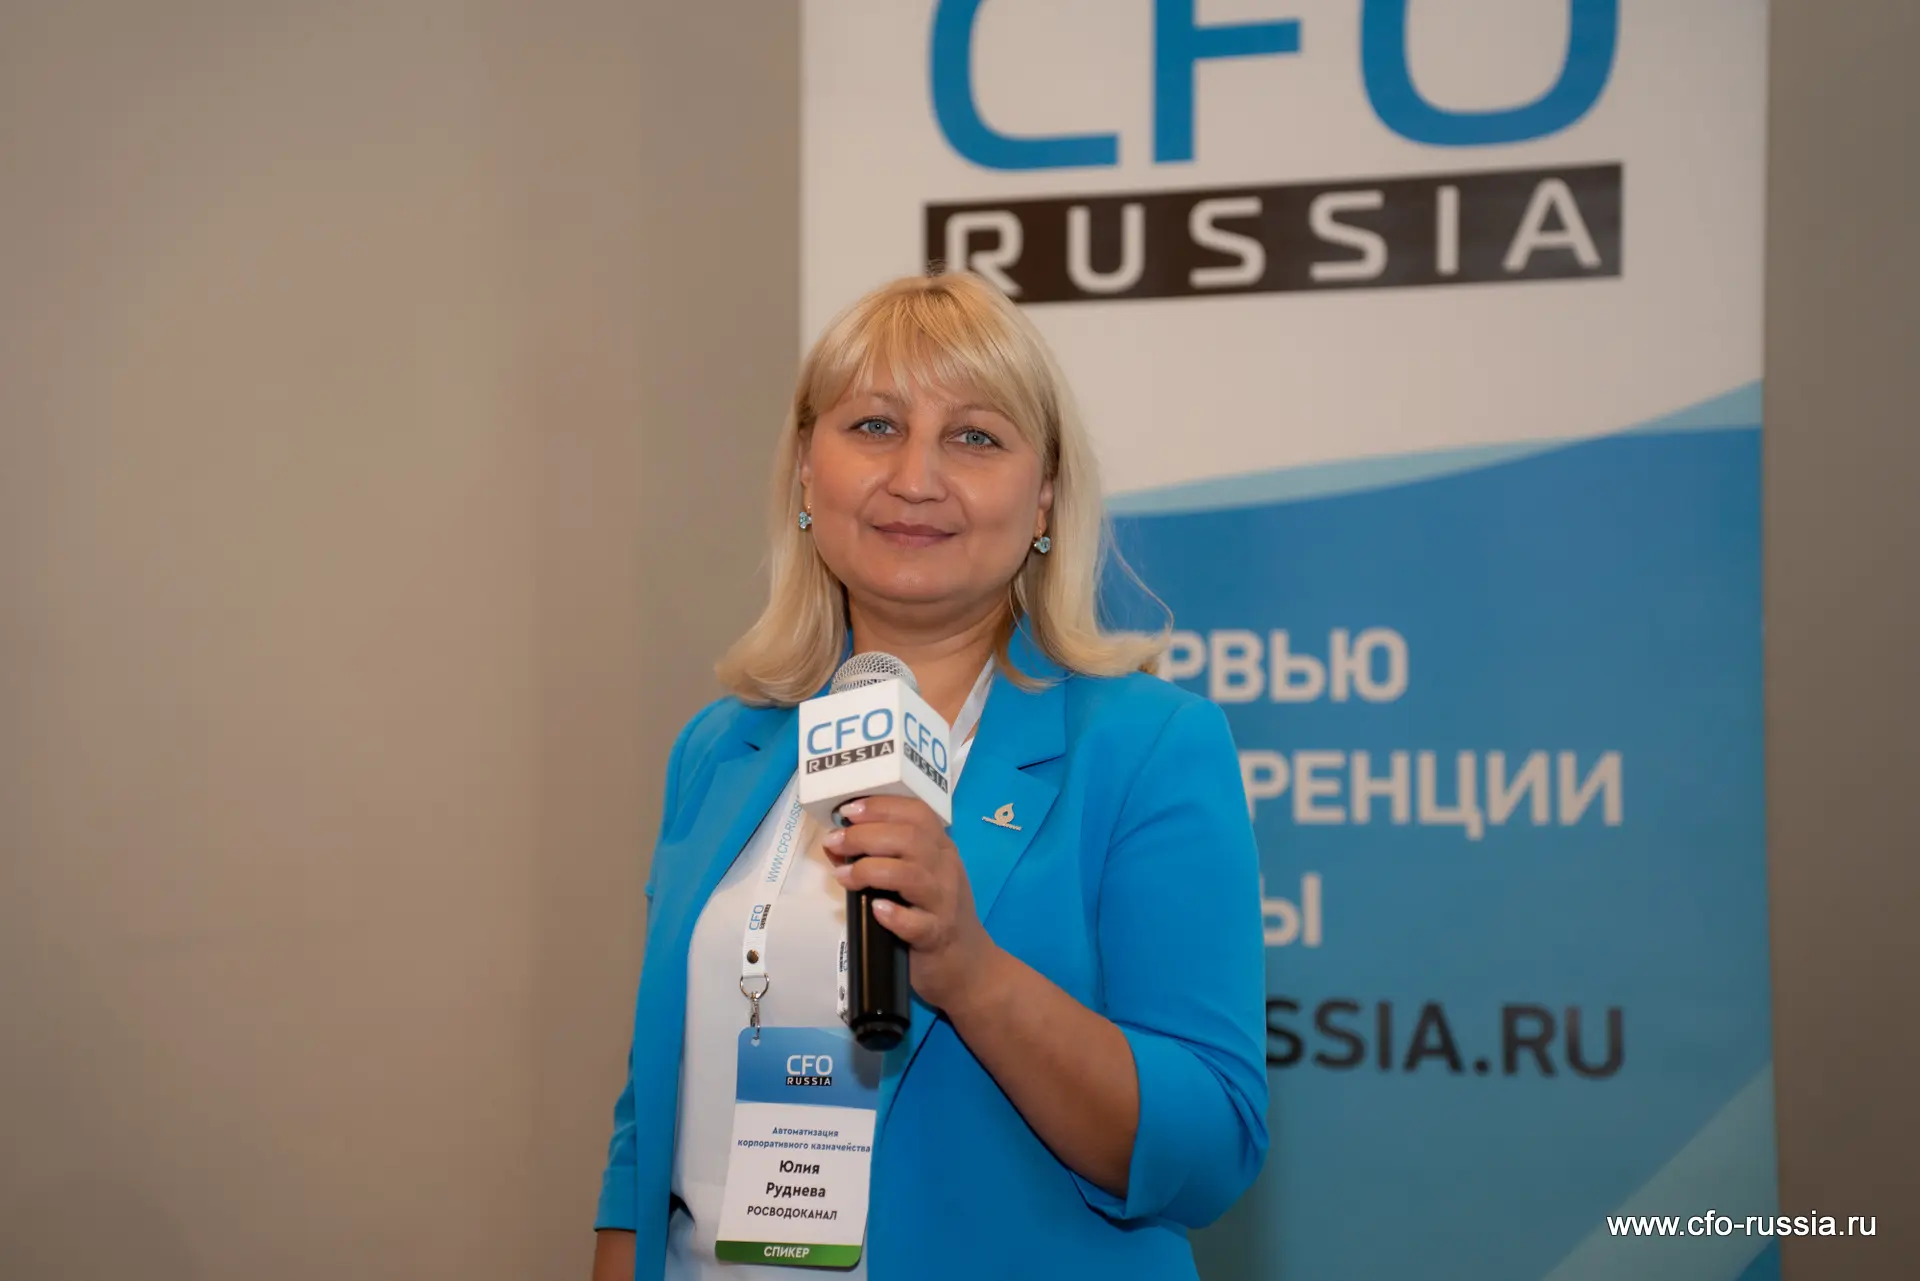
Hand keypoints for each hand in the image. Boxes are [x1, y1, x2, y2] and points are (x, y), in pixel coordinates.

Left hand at [822, 795, 1000, 1015]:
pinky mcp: (937, 935)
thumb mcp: (911, 881)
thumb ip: (879, 859)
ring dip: (871, 870)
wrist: (968, 965)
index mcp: (940, 849)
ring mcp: (944, 902)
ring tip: (843, 876)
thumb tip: (834, 844)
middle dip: (865, 835)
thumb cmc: (933, 916)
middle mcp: (946, 869)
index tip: (848, 810)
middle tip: (836, 841)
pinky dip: (894, 914)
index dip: (881, 807)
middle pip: (909, 838)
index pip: (917, 814)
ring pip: (910, 874)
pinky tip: (877, 909)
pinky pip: (916, 922)